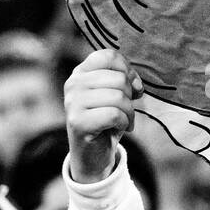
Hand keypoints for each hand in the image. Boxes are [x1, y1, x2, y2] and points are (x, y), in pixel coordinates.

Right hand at [65, 49, 142, 183]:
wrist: (93, 154)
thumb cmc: (106, 121)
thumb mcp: (116, 94)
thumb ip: (124, 80)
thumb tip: (136, 85)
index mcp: (81, 72)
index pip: (109, 56)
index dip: (128, 71)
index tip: (131, 88)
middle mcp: (73, 83)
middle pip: (118, 78)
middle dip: (130, 97)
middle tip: (125, 111)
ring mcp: (73, 102)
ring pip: (118, 97)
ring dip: (129, 113)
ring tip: (123, 121)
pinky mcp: (77, 122)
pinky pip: (114, 115)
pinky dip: (124, 123)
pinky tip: (119, 129)